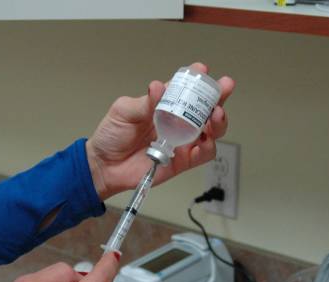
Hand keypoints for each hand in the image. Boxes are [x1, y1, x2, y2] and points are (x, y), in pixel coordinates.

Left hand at [87, 62, 235, 199]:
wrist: (105, 165)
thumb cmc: (112, 135)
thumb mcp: (124, 111)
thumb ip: (144, 102)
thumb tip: (158, 87)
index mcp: (165, 106)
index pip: (185, 89)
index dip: (196, 79)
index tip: (201, 70)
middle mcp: (178, 122)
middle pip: (205, 108)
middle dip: (218, 96)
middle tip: (223, 88)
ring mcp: (183, 142)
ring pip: (212, 131)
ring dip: (218, 121)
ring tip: (216, 114)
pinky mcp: (183, 161)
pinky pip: (203, 154)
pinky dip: (208, 147)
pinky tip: (206, 140)